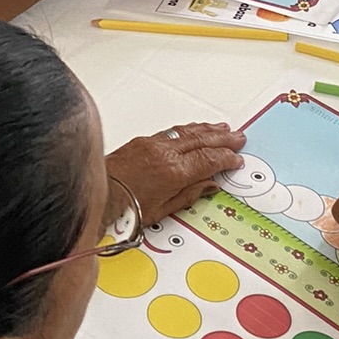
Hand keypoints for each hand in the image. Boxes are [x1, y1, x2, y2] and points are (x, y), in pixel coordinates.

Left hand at [107, 124, 246, 225]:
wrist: (99, 197)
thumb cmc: (125, 209)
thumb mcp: (164, 210)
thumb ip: (190, 194)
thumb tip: (209, 184)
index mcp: (174, 172)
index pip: (209, 160)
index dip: (226, 158)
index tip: (236, 159)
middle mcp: (165, 153)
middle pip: (202, 141)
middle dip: (223, 138)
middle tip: (238, 137)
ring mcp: (153, 144)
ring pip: (188, 132)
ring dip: (208, 129)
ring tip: (223, 128)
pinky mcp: (143, 141)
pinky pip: (173, 131)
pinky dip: (189, 130)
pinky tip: (195, 129)